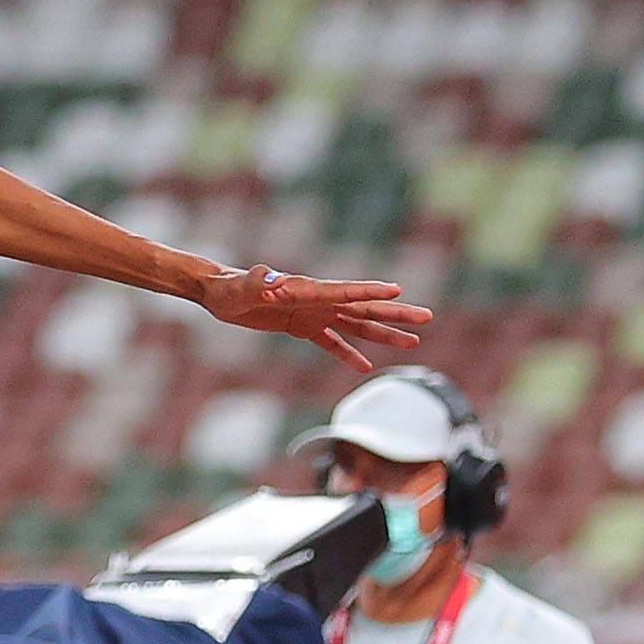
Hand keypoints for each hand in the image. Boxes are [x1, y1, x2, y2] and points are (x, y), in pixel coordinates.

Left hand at [192, 264, 431, 371]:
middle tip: (425, 318)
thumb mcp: (239, 287)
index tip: (397, 292)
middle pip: (362, 307)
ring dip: (383, 333)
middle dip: (394, 313)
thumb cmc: (227, 288)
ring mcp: (312, 313)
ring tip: (413, 342)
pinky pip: (331, 342)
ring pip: (355, 325)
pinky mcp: (301, 326)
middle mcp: (316, 300)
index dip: (370, 292)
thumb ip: (255, 281)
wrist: (218, 293)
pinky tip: (366, 367)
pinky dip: (348, 353)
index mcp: (306, 289)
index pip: (344, 291)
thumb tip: (267, 276)